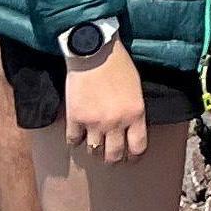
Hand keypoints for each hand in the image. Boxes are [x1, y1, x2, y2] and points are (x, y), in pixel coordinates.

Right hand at [64, 43, 147, 162]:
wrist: (94, 52)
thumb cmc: (119, 65)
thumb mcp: (136, 89)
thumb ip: (134, 111)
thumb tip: (131, 129)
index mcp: (136, 114)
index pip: (138, 147)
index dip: (134, 156)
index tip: (130, 158)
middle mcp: (116, 123)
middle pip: (114, 155)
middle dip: (113, 158)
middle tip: (111, 156)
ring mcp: (94, 122)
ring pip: (94, 151)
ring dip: (94, 150)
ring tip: (95, 145)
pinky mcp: (75, 118)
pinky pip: (73, 141)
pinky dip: (75, 140)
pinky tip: (78, 135)